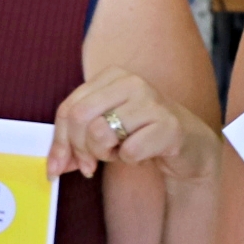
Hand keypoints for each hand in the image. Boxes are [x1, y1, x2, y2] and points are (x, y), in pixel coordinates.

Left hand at [50, 70, 219, 182]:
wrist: (189, 145)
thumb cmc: (142, 134)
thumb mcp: (104, 131)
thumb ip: (76, 143)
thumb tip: (54, 166)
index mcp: (111, 76)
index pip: (69, 107)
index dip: (59, 141)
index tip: (58, 167)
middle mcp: (130, 82)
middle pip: (80, 118)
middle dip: (80, 149)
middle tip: (91, 165)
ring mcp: (151, 101)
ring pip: (100, 134)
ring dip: (106, 155)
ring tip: (121, 152)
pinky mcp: (168, 125)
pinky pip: (129, 151)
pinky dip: (130, 160)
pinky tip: (142, 154)